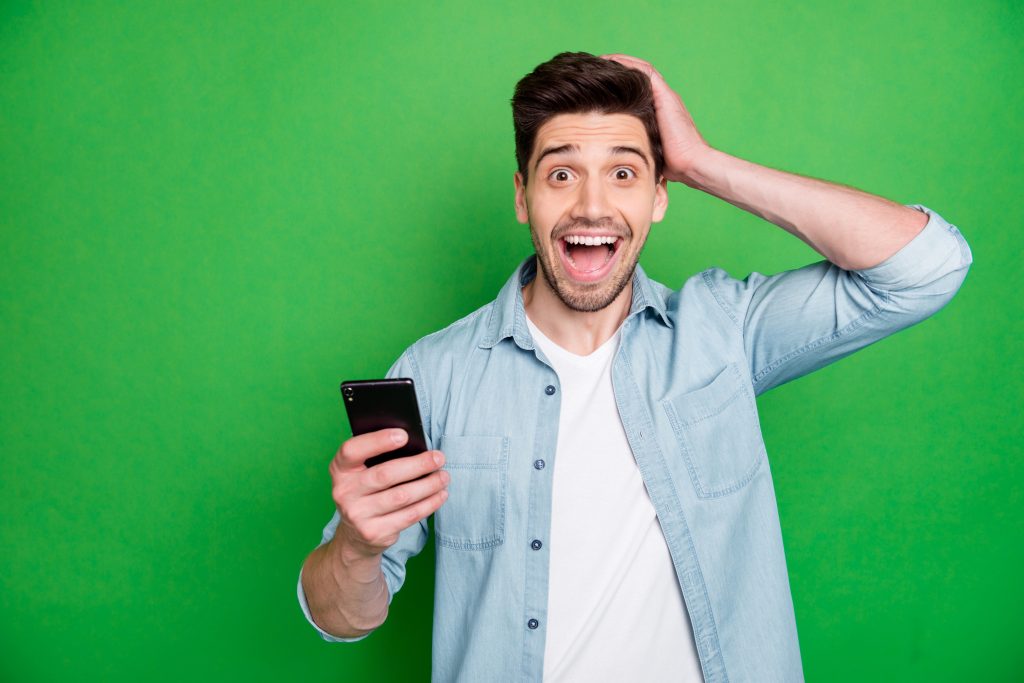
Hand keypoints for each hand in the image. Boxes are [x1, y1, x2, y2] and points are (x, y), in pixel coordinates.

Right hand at [328, 428, 448, 558]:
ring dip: (429, 485)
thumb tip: (417, 446)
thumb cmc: (367, 491)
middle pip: (385, 475)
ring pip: (402, 496)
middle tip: (439, 457)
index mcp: (340, 470)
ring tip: (443, 476)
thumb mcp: (362, 472)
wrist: (355, 535)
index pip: (352, 450)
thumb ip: (379, 457)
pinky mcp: (374, 533)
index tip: (404, 435)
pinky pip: (409, 516)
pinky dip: (429, 503)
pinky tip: (440, 494)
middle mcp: (344, 492)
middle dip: (417, 464)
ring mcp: (358, 515)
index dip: (378, 441)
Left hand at [601, 54, 711, 183]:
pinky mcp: (666, 96)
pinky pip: (646, 72)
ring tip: (600, 60)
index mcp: (658, 110)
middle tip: (594, 66)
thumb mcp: (646, 149)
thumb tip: (613, 153)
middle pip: (637, 75)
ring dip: (621, 62)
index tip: (596, 82)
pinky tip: (612, 62)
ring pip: (641, 69)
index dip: (617, 82)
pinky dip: (629, 65)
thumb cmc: (671, 164)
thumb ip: (634, 142)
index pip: (635, 88)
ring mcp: (666, 96)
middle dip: (617, 68)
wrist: (691, 164)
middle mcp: (662, 99)